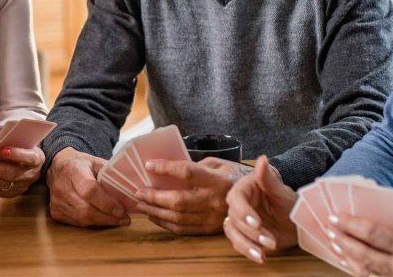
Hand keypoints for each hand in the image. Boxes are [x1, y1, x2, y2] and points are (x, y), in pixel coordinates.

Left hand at [0, 145, 44, 197]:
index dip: (16, 154)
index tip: (2, 149)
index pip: (29, 157)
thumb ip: (2, 138)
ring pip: (2, 184)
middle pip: (12, 173)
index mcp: (36, 157)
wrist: (25, 160)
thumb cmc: (18, 146)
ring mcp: (22, 186)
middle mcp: (31, 174)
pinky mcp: (12, 193)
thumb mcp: (17, 140)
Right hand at [46, 147, 130, 226]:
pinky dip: (92, 222)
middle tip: (125, 219)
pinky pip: (77, 222)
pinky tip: (103, 219)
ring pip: (82, 218)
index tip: (121, 210)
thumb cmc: (80, 164)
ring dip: (102, 221)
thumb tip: (131, 186)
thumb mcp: (95, 161)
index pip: (89, 190)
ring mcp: (57, 201)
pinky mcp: (56, 211)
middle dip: (108, 217)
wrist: (57, 167)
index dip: (106, 203)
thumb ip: (110, 172)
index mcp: (73, 170)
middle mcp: (62, 187)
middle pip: (86, 209)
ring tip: (118, 221)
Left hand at [135, 157, 252, 234]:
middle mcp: (215, 200)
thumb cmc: (233, 176)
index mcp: (218, 179)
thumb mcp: (219, 163)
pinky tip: (155, 216)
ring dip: (155, 212)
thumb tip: (169, 169)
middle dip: (154, 197)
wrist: (255, 198)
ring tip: (141, 204)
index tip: (149, 165)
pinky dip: (165, 223)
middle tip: (138, 191)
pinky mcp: (210, 229)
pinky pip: (183, 229)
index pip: (187, 172)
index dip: (166, 168)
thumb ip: (196, 165)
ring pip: (178, 218)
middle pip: (178, 200)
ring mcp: (212, 217)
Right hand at [224, 156, 297, 262]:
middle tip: (269, 240)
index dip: (243, 211)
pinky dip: (248, 251)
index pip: (236, 198)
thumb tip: (262, 158)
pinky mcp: (243, 234)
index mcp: (246, 188)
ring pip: (233, 232)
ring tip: (264, 252)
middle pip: (234, 217)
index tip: (256, 222)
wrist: (299, 222)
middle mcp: (240, 203)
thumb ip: (268, 178)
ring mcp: (240, 219)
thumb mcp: (281, 192)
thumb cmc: (291, 203)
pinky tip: (262, 257)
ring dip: (248, 244)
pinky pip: (238, 243)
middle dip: (250, 231)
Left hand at [329, 214, 392, 276]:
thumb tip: (377, 236)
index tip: (336, 217)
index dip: (352, 225)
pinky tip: (354, 266)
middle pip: (365, 254)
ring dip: (349, 259)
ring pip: (366, 272)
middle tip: (329, 230)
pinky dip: (363, 273)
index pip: (375, 234)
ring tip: (337, 247)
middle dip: (343, 241)